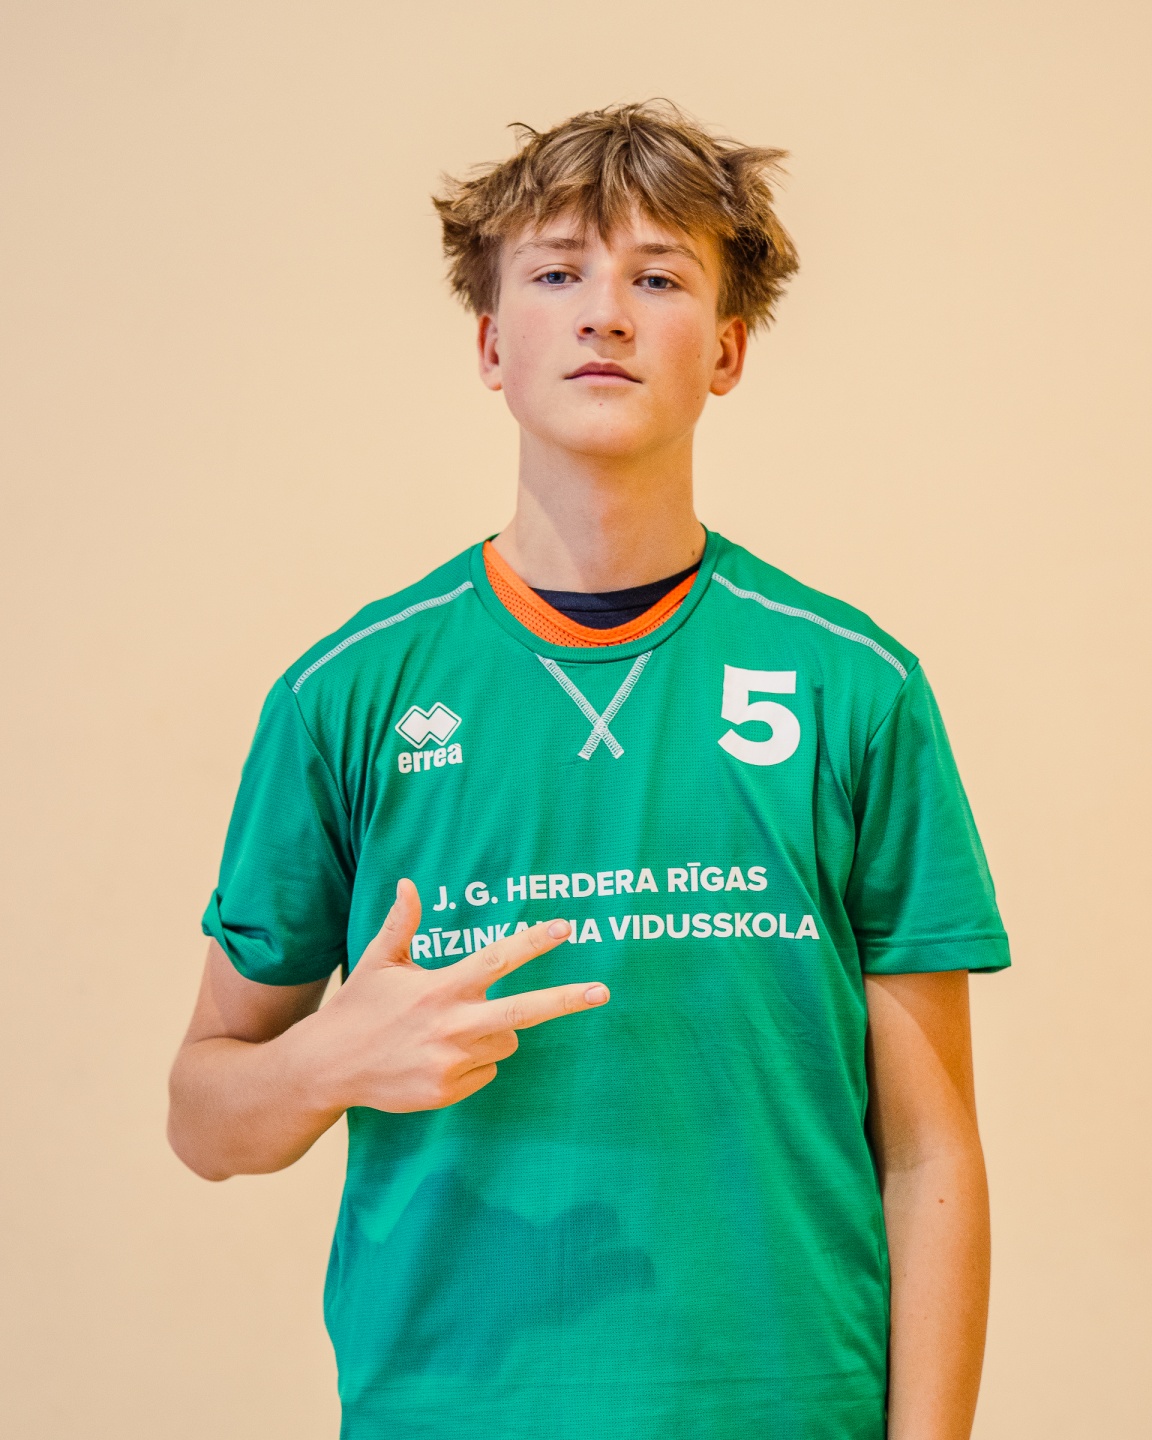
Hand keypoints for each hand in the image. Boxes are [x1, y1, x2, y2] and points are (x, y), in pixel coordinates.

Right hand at [305, 878, 609, 1112]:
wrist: (328, 1067)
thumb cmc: (357, 1007)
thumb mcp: (379, 962)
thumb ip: (401, 924)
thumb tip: (408, 883)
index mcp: (440, 988)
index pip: (496, 959)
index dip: (533, 942)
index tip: (564, 926)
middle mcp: (451, 1025)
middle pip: (523, 1011)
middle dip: (565, 1000)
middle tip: (602, 991)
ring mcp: (451, 1061)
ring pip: (505, 1042)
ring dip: (493, 1033)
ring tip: (447, 1030)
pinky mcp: (448, 1091)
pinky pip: (485, 1071)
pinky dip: (473, 1062)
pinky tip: (436, 1057)